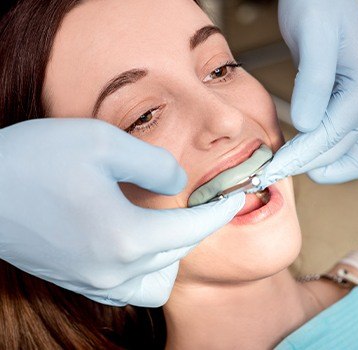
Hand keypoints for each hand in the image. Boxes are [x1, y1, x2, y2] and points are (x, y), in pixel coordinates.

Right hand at [0, 118, 244, 306]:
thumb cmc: (36, 160)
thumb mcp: (103, 143)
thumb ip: (154, 164)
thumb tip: (178, 185)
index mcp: (126, 237)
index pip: (193, 230)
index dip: (219, 213)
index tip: (237, 199)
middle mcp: (113, 270)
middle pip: (177, 253)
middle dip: (198, 228)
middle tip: (204, 203)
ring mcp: (93, 281)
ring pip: (157, 278)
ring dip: (172, 252)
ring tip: (168, 222)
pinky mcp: (77, 280)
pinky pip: (129, 286)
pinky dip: (145, 265)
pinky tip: (137, 238)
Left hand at [261, 0, 357, 185]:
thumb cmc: (319, 6)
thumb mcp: (313, 36)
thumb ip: (314, 81)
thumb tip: (306, 124)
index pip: (329, 137)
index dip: (298, 157)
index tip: (270, 169)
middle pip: (338, 152)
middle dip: (303, 164)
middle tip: (269, 172)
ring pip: (347, 156)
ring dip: (316, 166)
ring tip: (283, 164)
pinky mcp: (350, 106)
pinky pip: (343, 145)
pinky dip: (321, 155)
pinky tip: (297, 151)